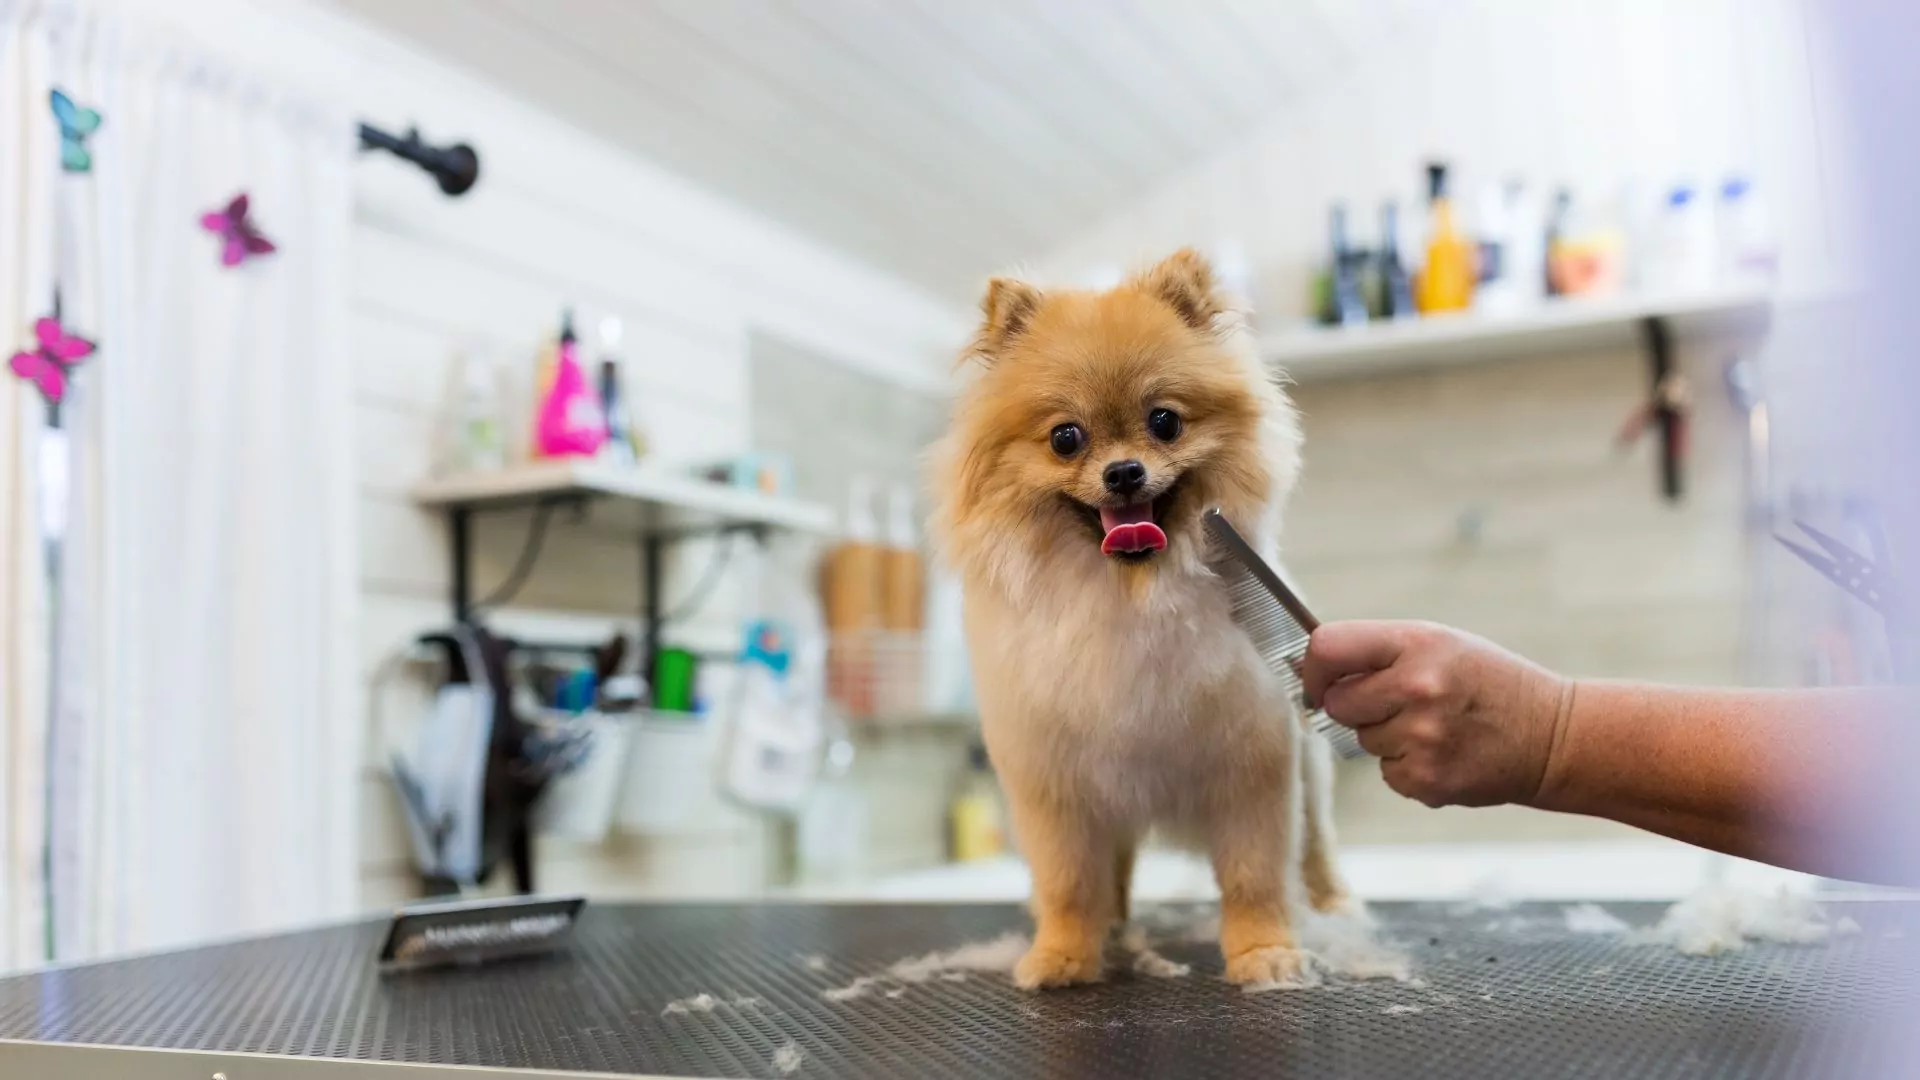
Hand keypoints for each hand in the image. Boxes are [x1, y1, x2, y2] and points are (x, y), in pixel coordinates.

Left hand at [1300, 621, 1571, 808]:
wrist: (1552, 737)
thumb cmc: (1485, 683)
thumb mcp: (1439, 644)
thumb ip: (1377, 651)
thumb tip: (1310, 670)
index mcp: (1417, 644)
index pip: (1328, 647)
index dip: (1313, 667)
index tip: (1318, 680)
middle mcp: (1417, 688)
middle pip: (1337, 703)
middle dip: (1355, 705)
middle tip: (1399, 702)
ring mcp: (1422, 738)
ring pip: (1362, 741)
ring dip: (1386, 736)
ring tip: (1435, 726)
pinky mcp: (1426, 780)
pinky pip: (1386, 773)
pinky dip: (1407, 766)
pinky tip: (1444, 752)